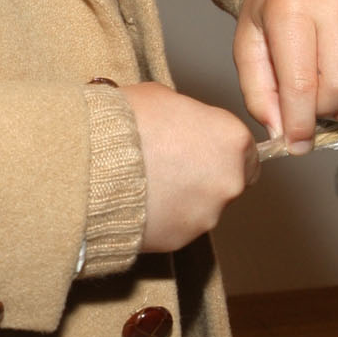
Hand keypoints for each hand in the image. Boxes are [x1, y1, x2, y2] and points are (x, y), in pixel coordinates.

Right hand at [120, 81, 256, 251]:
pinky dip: (165, 218)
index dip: (220, 147)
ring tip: (148, 183)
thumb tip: (182, 122)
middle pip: (228, 180)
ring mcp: (207, 215)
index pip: (246, 149)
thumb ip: (186, 114)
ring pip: (204, 206)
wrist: (91, 165)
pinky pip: (178, 226)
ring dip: (184, 197)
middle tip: (171, 163)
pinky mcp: (181, 240)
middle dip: (205, 174)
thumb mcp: (161, 96)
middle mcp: (229, 180)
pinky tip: (140, 202)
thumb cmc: (126, 124)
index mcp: (232, 140)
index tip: (201, 146)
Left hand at [234, 0, 337, 157]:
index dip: (300, 123)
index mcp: (293, 7)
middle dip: (324, 114)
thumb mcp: (247, 45)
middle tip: (308, 111)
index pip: (303, 82)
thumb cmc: (272, 10)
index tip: (295, 144)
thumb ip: (258, 93)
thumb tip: (284, 135)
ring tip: (330, 106)